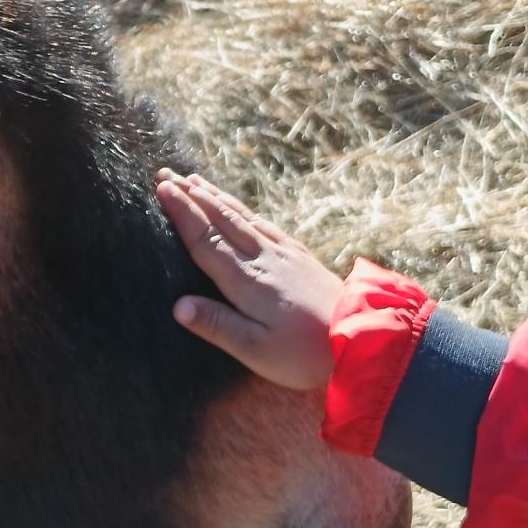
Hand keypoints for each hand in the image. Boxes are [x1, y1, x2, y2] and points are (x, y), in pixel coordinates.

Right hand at [154, 169, 343, 390]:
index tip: (162, 189)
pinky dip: (243, 208)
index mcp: (247, 281)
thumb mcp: (256, 351)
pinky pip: (263, 222)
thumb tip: (177, 305)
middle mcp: (263, 258)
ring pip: (242, 216)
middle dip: (191, 195)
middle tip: (165, 174)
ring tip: (193, 179)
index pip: (206, 240)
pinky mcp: (300, 255)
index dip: (182, 214)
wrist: (366, 338)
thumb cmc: (305, 354)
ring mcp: (284, 253)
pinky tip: (239, 206)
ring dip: (215, 196)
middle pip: (221, 219)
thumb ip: (217, 326)